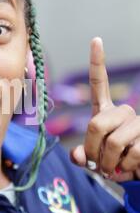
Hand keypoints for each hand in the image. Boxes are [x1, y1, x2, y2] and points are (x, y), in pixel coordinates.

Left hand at [70, 37, 139, 181]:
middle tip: (95, 164)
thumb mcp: (93, 159)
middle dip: (91, 150)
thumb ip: (81, 156)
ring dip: (108, 163)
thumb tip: (78, 155)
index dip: (98, 62)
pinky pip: (131, 154)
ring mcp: (138, 123)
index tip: (96, 40)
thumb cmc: (111, 162)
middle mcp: (123, 112)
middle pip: (96, 124)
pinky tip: (128, 168)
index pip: (99, 83)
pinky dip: (124, 169)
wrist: (135, 173)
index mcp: (106, 112)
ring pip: (114, 143)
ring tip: (112, 168)